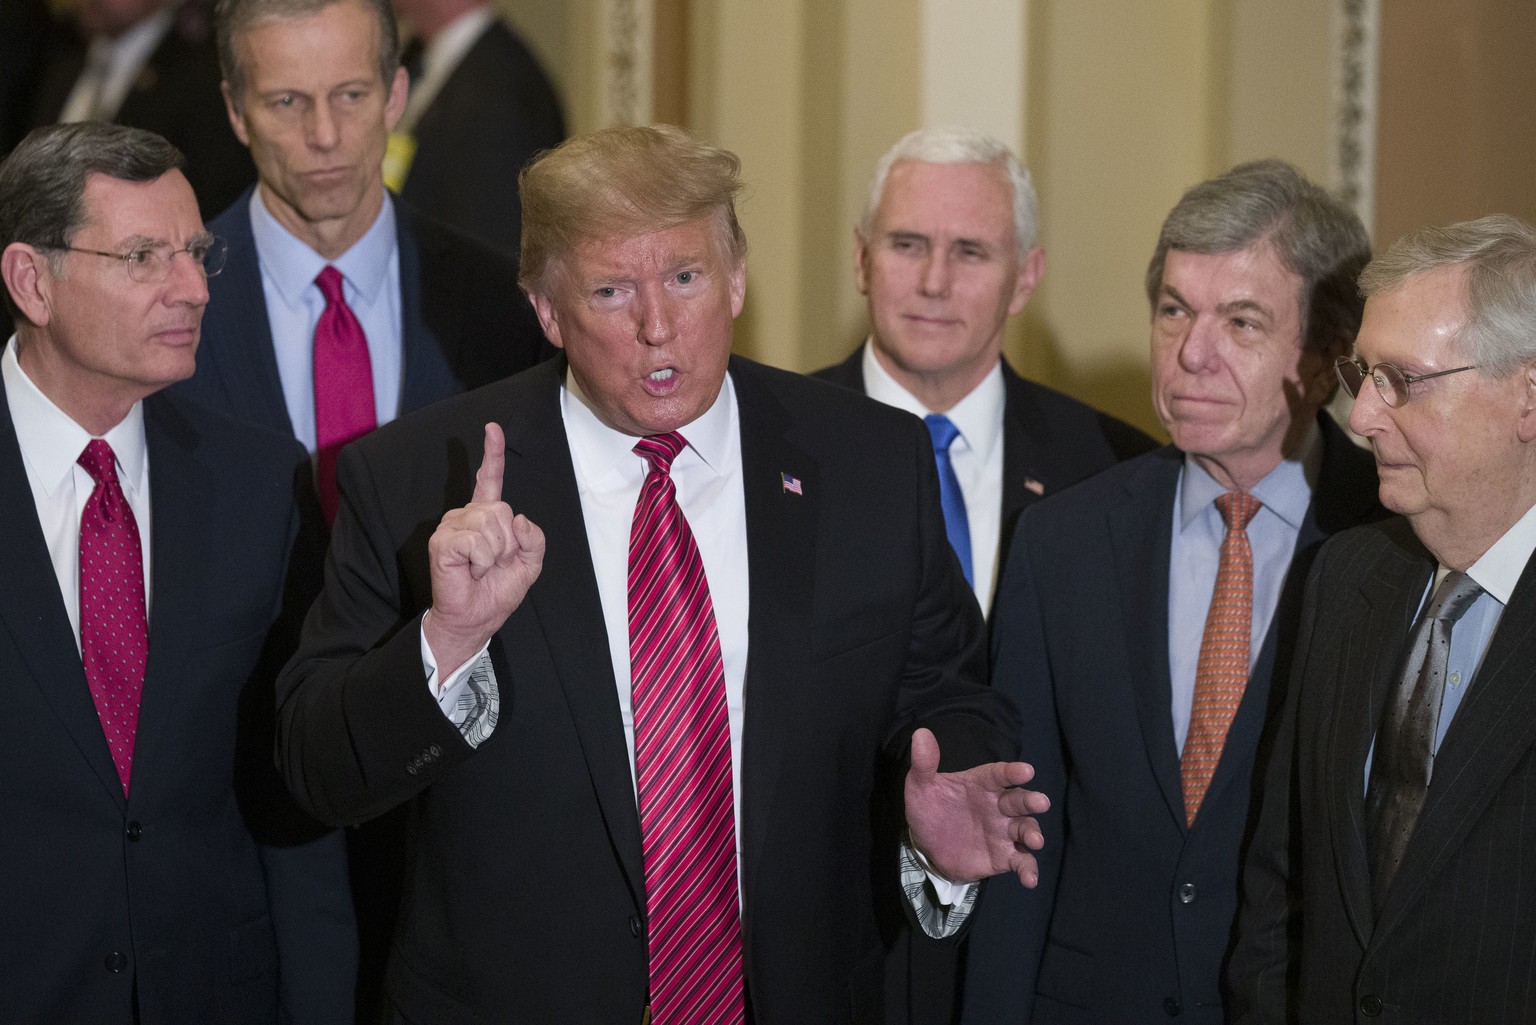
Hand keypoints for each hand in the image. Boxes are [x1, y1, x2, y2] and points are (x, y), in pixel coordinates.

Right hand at [424, 423, 544, 672]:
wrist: (476, 618)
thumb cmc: (497, 592)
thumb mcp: (529, 564)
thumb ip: (534, 539)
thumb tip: (520, 519)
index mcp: (487, 517)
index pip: (490, 479)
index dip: (492, 454)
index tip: (492, 428)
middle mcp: (467, 516)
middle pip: (501, 509)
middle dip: (509, 543)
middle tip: (495, 563)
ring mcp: (452, 526)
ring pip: (490, 524)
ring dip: (495, 553)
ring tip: (482, 568)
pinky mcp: (442, 541)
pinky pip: (476, 540)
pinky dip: (482, 560)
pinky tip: (472, 570)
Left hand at [903, 727, 1050, 886]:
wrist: (927, 846)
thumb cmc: (929, 809)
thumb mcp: (920, 786)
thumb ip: (924, 763)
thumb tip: (920, 734)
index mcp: (981, 783)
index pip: (999, 774)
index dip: (1012, 772)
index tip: (1026, 770)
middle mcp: (998, 805)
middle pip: (1018, 800)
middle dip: (1031, 800)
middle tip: (1041, 802)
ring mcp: (1003, 830)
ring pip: (1025, 828)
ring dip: (1032, 833)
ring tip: (1034, 840)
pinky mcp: (1004, 856)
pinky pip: (1021, 860)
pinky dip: (1028, 868)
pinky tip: (1030, 879)